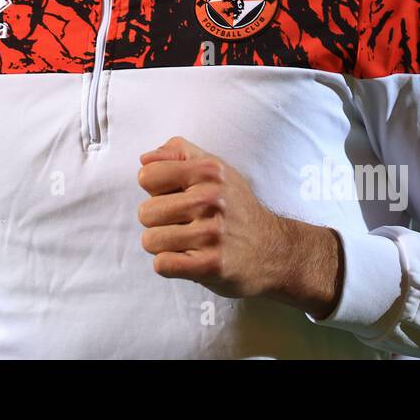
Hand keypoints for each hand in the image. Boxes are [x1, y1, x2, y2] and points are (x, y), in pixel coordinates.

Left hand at [136, 136, 343, 317]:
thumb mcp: (215, 169)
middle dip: (160, 222)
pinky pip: (162, 264)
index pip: (146, 176)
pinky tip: (190, 259)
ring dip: (165, 245)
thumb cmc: (235, 208)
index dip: (157, 190)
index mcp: (208, 171)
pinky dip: (170, 265)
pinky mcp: (211, 265)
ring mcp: (212, 233)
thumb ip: (178, 154)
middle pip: (145, 212)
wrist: (275, 251)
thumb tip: (144, 159)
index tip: (178, 197)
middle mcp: (211, 199)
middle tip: (186, 224)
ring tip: (189, 242)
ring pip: (150, 240)